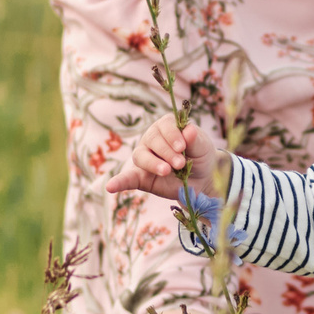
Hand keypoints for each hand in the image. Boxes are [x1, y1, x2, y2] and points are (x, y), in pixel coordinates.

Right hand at [103, 114, 222, 201]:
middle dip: (167, 152)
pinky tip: (110, 187)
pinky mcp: (141, 177)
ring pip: (141, 156)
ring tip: (166, 171)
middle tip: (181, 163)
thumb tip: (189, 130)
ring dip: (153, 164)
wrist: (202, 179)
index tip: (182, 146)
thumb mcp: (203, 146)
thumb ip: (195, 139)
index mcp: (167, 126)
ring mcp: (145, 157)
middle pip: (152, 140)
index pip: (164, 126)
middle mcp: (152, 139)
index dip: (172, 135)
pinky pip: (127, 178)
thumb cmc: (201, 156)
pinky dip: (119, 182)